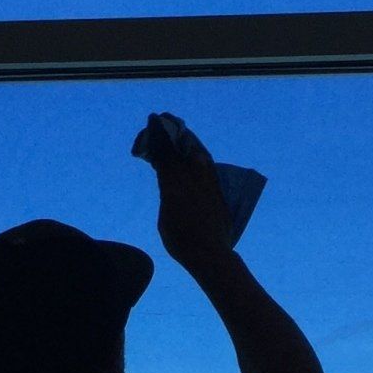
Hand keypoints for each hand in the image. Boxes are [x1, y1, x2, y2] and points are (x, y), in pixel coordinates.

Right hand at [144, 124, 232, 273]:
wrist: (209, 252)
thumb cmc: (181, 240)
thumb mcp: (165, 215)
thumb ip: (167, 193)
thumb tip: (170, 180)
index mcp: (173, 182)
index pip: (164, 151)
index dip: (158, 135)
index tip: (153, 121)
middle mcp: (192, 176)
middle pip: (182, 146)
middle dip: (173, 132)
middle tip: (167, 120)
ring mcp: (208, 181)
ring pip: (198, 152)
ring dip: (189, 141)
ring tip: (182, 135)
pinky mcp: (219, 189)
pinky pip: (208, 165)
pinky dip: (200, 157)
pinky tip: (197, 156)